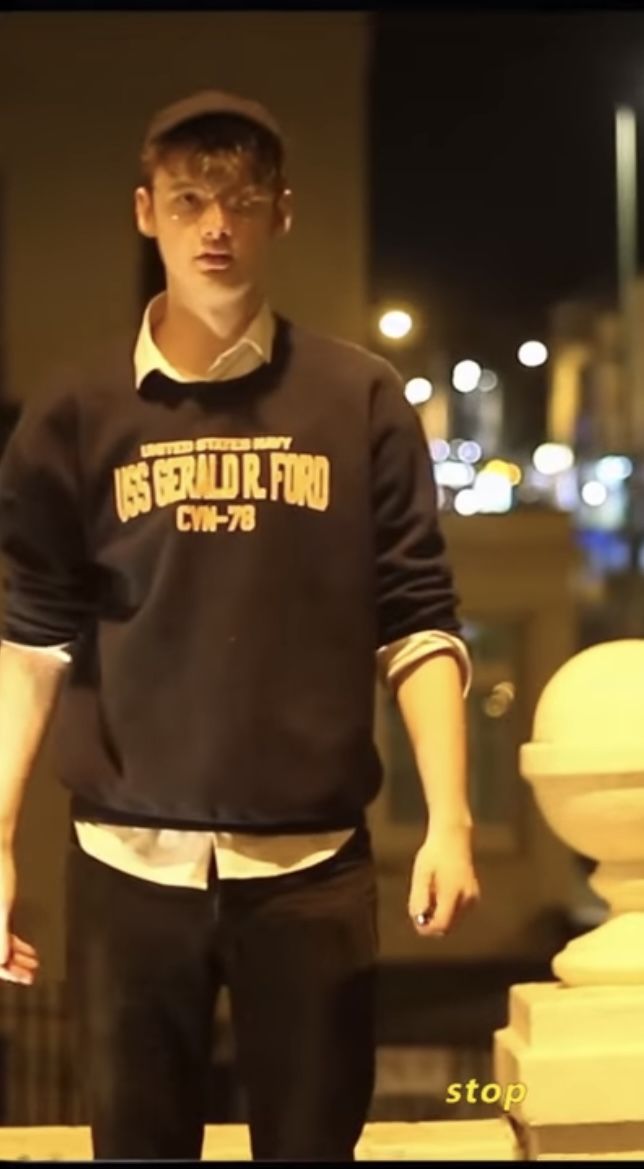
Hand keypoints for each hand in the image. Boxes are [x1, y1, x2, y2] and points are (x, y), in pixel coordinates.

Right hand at [0, 845, 37, 985]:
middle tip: (33, 976)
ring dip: (17, 958)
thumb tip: (1, 963)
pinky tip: (30, 950)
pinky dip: (16, 945)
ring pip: (1, 948)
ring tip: (35, 964)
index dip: (8, 973)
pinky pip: (4, 936)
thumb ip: (1, 936)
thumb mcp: (2, 908)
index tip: (24, 978)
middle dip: (14, 968)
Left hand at [408, 825, 479, 938]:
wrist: (453, 838)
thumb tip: (419, 920)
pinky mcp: (474, 897)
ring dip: (439, 916)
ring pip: (452, 921)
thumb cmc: (434, 855)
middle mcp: (467, 898)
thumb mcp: (421, 874)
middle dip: (432, 922)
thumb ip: (419, 898)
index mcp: (453, 892)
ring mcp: (472, 898)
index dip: (427, 928)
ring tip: (431, 893)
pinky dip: (447, 910)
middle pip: (447, 926)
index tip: (416, 920)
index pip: (441, 924)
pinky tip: (440, 892)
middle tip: (420, 904)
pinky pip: (457, 913)